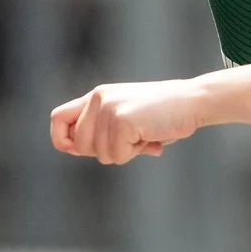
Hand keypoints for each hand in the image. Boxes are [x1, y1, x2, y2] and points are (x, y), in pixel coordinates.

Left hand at [51, 80, 206, 164]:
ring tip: (145, 135)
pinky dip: (136, 153)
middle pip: (80, 145)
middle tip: (131, 141)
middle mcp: (98, 99)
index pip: (58, 118)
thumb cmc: (164, 114)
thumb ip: (102, 130)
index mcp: (97, 96)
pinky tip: (151, 137)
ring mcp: (109, 108)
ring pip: (101, 155)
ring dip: (125, 153)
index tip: (76, 151)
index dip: (63, 140)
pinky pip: (118, 156)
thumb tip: (71, 148)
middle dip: (105, 152)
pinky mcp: (121, 120)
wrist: (192, 101)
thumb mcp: (127, 117)